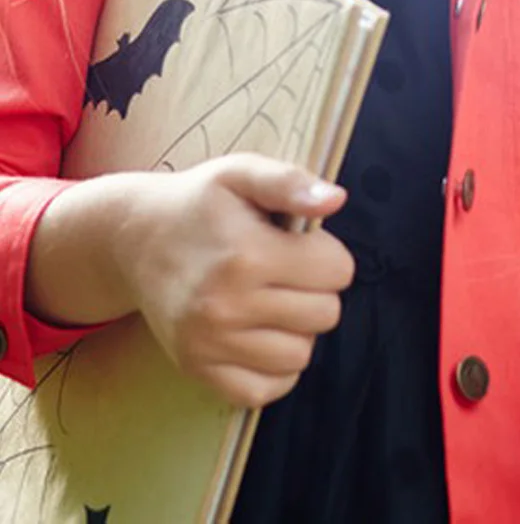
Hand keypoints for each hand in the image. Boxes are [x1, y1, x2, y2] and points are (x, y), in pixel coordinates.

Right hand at [118, 153, 354, 408]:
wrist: (136, 238)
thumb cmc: (200, 203)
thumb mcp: (242, 173)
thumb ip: (291, 183)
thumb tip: (336, 201)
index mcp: (247, 255)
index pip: (337, 272)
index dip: (329, 254)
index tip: (303, 244)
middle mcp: (226, 306)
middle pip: (325, 315)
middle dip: (318, 290)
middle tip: (289, 271)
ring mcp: (208, 344)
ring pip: (299, 356)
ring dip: (299, 329)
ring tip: (275, 300)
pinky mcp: (196, 369)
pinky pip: (263, 391)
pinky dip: (275, 370)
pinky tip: (264, 335)